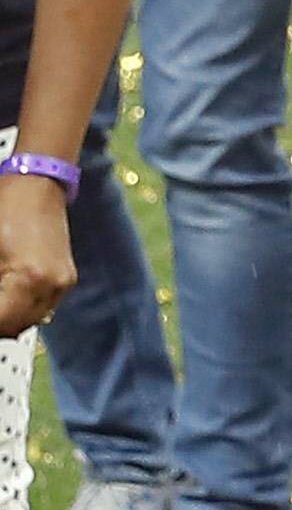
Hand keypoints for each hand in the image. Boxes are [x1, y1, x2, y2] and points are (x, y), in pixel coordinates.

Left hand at [0, 176, 65, 338]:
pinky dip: (22, 309)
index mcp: (28, 278)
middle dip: (0, 320)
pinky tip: (8, 298)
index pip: (2, 320)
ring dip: (8, 319)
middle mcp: (52, 285)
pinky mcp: (66, 278)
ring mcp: (62, 283)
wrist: (38, 183)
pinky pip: (42, 307)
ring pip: (29, 321)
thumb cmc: (6, 206)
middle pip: (14, 327)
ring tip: (0, 303)